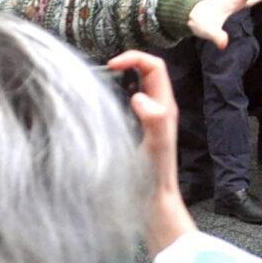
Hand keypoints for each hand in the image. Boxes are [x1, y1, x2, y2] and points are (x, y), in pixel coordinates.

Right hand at [107, 51, 195, 252]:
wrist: (153, 205)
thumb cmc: (153, 178)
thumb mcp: (155, 147)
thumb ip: (153, 121)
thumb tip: (139, 97)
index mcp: (164, 107)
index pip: (154, 66)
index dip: (134, 58)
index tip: (111, 65)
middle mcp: (158, 109)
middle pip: (146, 72)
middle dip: (127, 63)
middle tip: (102, 71)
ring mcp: (148, 119)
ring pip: (136, 87)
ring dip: (120, 79)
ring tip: (97, 84)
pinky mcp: (137, 130)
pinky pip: (127, 104)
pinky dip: (114, 96)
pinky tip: (98, 107)